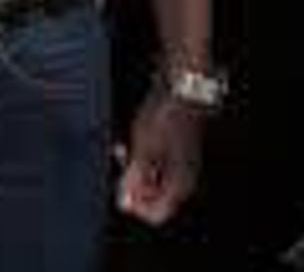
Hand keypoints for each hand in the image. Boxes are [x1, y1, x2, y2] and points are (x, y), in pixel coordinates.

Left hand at [113, 87, 205, 225]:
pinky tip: (131, 146)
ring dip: (135, 173)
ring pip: (153, 183)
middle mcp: (183, 179)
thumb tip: (125, 202)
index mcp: (180, 184)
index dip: (134, 205)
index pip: (156, 215)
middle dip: (133, 187)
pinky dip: (142, 161)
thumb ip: (135, 178)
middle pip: (154, 199)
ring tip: (123, 153)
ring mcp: (180, 165)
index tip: (121, 187)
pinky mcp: (175, 152)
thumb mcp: (143, 147)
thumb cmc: (166, 116)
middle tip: (120, 168)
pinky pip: (156, 167)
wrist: (180, 87)